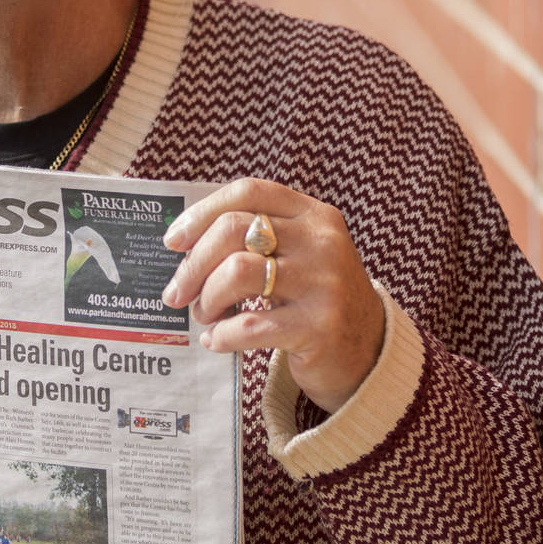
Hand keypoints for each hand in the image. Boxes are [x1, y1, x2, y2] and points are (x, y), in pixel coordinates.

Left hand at [162, 178, 384, 413]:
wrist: (368, 351)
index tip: (174, 241)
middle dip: (193, 265)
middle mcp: (322, 242)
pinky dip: (221, 336)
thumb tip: (185, 243)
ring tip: (204, 315)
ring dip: (206, 299)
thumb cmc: (317, 298)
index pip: (249, 191)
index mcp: (314, 215)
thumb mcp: (301, 254)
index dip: (202, 212)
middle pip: (233, 230)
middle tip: (178, 293)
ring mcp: (324, 284)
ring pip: (236, 273)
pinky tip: (217, 341)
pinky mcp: (318, 327)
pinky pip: (250, 326)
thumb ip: (258, 237)